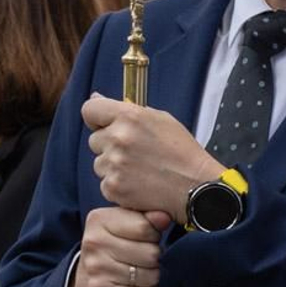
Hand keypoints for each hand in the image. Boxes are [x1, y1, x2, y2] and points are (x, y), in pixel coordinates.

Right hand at [69, 206, 170, 286]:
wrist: (84, 285)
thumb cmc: (111, 251)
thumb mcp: (123, 227)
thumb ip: (145, 219)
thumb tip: (164, 217)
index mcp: (99, 220)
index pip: (145, 227)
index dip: (153, 235)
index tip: (145, 238)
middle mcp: (94, 242)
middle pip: (151, 253)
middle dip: (153, 258)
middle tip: (141, 259)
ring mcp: (96, 268)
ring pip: (150, 275)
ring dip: (151, 277)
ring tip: (137, 273)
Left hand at [83, 94, 220, 222]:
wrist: (195, 185)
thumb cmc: (181, 151)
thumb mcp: (160, 119)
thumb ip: (127, 109)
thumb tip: (96, 99)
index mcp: (129, 116)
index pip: (89, 110)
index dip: (96, 118)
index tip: (104, 125)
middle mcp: (118, 138)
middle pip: (94, 140)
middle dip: (109, 145)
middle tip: (135, 153)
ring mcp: (114, 165)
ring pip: (99, 163)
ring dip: (113, 166)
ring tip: (140, 170)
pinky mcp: (113, 188)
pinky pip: (105, 183)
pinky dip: (118, 185)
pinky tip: (139, 183)